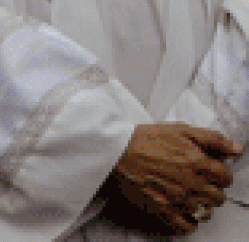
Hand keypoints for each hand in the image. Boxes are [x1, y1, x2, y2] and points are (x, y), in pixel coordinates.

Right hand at [102, 123, 241, 235]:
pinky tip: (185, 210)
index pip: (226, 177)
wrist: (118, 151)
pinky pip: (187, 225)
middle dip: (213, 188)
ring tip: (189, 194)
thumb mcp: (181, 130)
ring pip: (205, 211)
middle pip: (219, 196)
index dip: (219, 172)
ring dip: (201, 203)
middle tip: (199, 181)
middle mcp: (193, 184)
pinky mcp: (164, 210)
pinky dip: (190, 220)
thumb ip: (213, 139)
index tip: (210, 169)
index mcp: (199, 163)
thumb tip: (238, 149)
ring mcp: (179, 199)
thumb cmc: (148, 139)